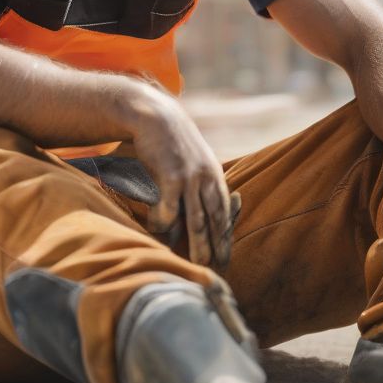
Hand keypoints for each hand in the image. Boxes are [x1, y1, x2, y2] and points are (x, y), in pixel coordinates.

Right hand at [116, 80, 234, 268]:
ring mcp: (190, 178)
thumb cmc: (172, 139)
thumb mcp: (195, 157)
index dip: (226, 233)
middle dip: (217, 245)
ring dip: (197, 244)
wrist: (156, 116)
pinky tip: (158, 230)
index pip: (224, 210)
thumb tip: (203, 204)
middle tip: (220, 267)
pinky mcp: (171, 176)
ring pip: (196, 218)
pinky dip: (165, 223)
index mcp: (215, 174)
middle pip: (214, 218)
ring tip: (198, 263)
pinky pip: (169, 208)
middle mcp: (207, 177)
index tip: (226, 253)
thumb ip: (202, 179)